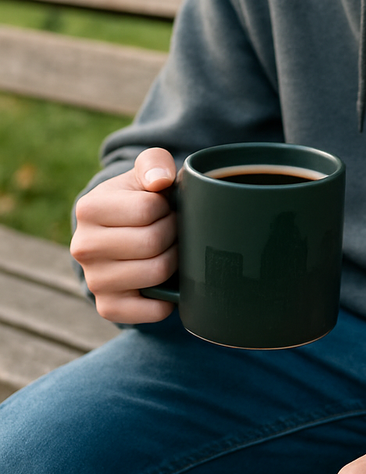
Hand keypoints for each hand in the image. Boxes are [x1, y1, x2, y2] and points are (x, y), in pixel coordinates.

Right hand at [70, 147, 177, 323]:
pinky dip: (169, 298)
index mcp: (89, 208)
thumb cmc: (141, 197)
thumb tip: (159, 181)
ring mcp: (94, 280)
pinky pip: (151, 310)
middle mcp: (82, 246)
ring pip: (155, 273)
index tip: (164, 208)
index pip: (147, 209)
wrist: (124, 233)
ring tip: (169, 249)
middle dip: (173, 233)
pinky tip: (167, 282)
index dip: (167, 207)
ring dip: (174, 261)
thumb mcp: (147, 171)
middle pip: (152, 242)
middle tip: (171, 230)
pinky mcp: (108, 307)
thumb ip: (154, 163)